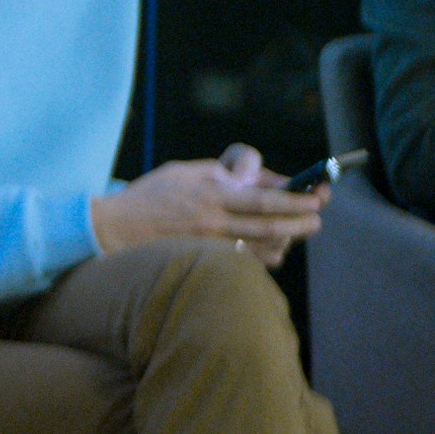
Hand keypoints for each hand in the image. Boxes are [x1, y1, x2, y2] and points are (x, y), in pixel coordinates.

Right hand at [89, 143, 324, 268]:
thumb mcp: (185, 171)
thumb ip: (223, 173)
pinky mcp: (207, 263)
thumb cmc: (151, 195)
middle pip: (272, 227)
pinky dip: (265, 254)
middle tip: (318, 217)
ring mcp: (212, 247)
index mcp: (211, 194)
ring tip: (295, 230)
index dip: (296, 199)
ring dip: (287, 239)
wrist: (116, 229)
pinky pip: (249, 263)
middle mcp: (214, 223)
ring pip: (265, 249)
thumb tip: (257, 177)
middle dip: (302, 221)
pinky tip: (269, 246)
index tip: (316, 195)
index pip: (264, 199)